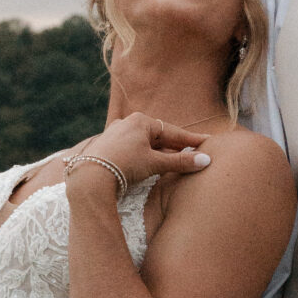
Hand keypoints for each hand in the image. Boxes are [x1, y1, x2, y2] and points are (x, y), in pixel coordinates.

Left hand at [69, 115, 211, 190]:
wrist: (90, 176)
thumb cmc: (124, 165)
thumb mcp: (155, 163)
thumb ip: (180, 162)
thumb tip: (205, 161)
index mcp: (141, 121)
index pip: (173, 132)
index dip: (191, 139)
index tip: (207, 142)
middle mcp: (127, 123)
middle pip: (158, 136)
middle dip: (175, 146)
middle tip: (192, 151)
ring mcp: (115, 134)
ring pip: (144, 143)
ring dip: (159, 152)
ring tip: (172, 160)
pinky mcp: (106, 146)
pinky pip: (132, 149)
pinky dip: (143, 155)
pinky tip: (147, 163)